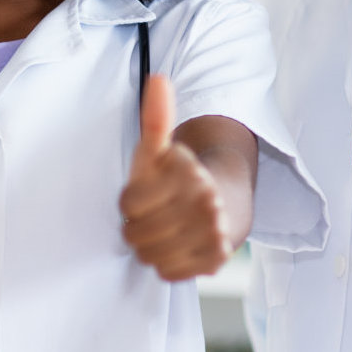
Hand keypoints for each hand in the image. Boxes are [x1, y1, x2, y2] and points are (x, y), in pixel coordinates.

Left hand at [121, 75, 231, 280]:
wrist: (224, 203)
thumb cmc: (178, 177)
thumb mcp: (161, 148)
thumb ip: (156, 117)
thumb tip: (158, 79)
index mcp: (187, 173)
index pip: (127, 205)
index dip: (129, 203)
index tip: (143, 195)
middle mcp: (205, 203)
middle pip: (136, 234)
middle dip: (138, 227)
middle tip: (153, 217)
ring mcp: (212, 233)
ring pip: (150, 255)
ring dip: (150, 247)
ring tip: (163, 232)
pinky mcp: (215, 260)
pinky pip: (167, 272)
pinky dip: (166, 265)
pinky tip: (175, 248)